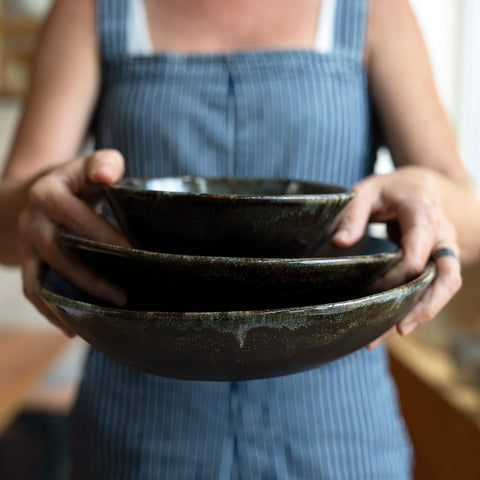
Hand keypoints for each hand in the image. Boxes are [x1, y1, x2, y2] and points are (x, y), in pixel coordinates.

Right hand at [18, 149, 130, 335]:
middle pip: (60, 253)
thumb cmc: (75, 181)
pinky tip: (75, 329)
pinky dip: (51, 311)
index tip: (136, 252)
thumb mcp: (87, 165)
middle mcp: (31, 221)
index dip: (106, 236)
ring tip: (107, 314)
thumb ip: (104, 164)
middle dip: (93, 277)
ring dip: (73, 299)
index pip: (78, 217)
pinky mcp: (25, 264)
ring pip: (43, 278)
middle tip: (126, 295)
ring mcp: (25, 245)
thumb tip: (107, 175)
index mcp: (48, 193)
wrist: (36, 193)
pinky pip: (33, 291)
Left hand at [331, 166, 461, 347]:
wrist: (428, 184)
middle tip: (391, 330)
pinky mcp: (444, 261)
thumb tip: (339, 242)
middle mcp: (443, 236)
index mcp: (423, 216)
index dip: (394, 278)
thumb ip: (353, 213)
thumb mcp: (369, 189)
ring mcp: (448, 250)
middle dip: (419, 307)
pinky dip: (424, 305)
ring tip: (393, 334)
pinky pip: (440, 287)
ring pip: (446, 287)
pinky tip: (400, 323)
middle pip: (443, 278)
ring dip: (424, 313)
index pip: (415, 256)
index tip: (369, 291)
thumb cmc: (394, 188)